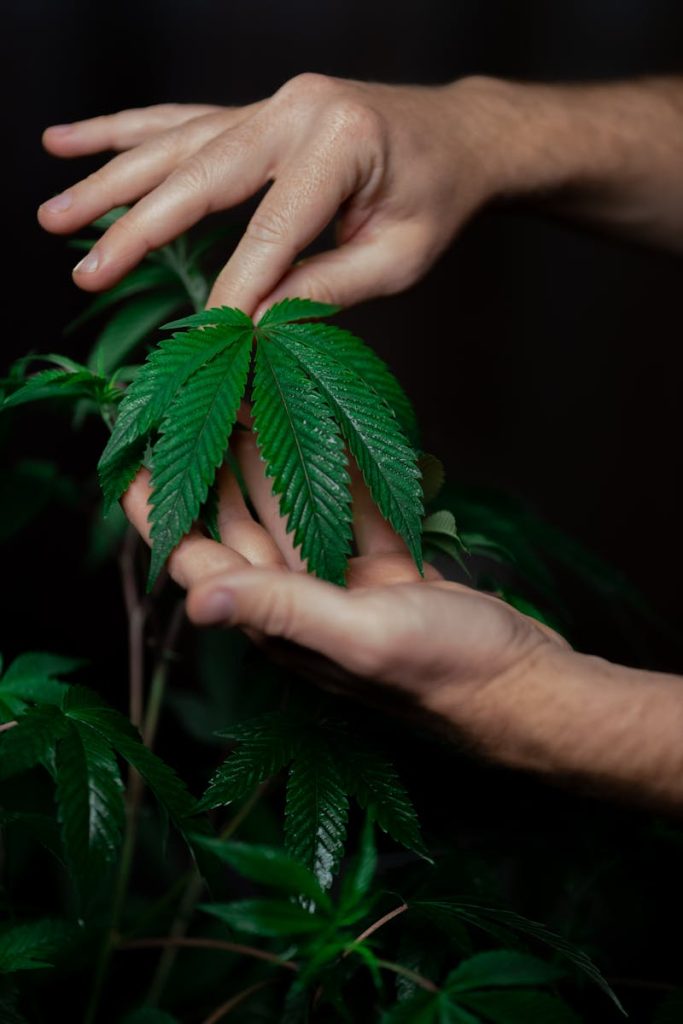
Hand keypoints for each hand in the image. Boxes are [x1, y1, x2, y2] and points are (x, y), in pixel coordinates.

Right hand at [38, 75, 505, 315]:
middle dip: (137, 228)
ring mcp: (272, 102)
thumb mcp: (400, 257)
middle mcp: (296, 109)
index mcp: (341, 143)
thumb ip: (327, 287)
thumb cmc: (438, 199)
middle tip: (86, 272)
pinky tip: (70, 141)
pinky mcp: (257, 111)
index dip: (234, 290)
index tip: (203, 338)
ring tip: (54, 215)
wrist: (459, 136)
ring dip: (110, 181)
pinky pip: (180, 120)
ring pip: (175, 144)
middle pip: (199, 175)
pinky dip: (123, 132)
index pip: (270, 231)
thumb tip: (258, 323)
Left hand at [122, 429, 567, 746]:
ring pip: (292, 509)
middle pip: (238, 524)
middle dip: (211, 467)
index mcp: (278, 622)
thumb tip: (196, 601)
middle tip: (192, 403)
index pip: (196, 557)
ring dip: (268, 459)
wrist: (531, 689)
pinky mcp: (386, 573)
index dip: (158, 507)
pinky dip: (334, 473)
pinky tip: (323, 432)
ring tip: (244, 400)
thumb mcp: (363, 637)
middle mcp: (299, 603)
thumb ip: (285, 612)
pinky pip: (348, 512)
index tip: (129, 450)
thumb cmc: (450, 673)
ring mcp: (344, 585)